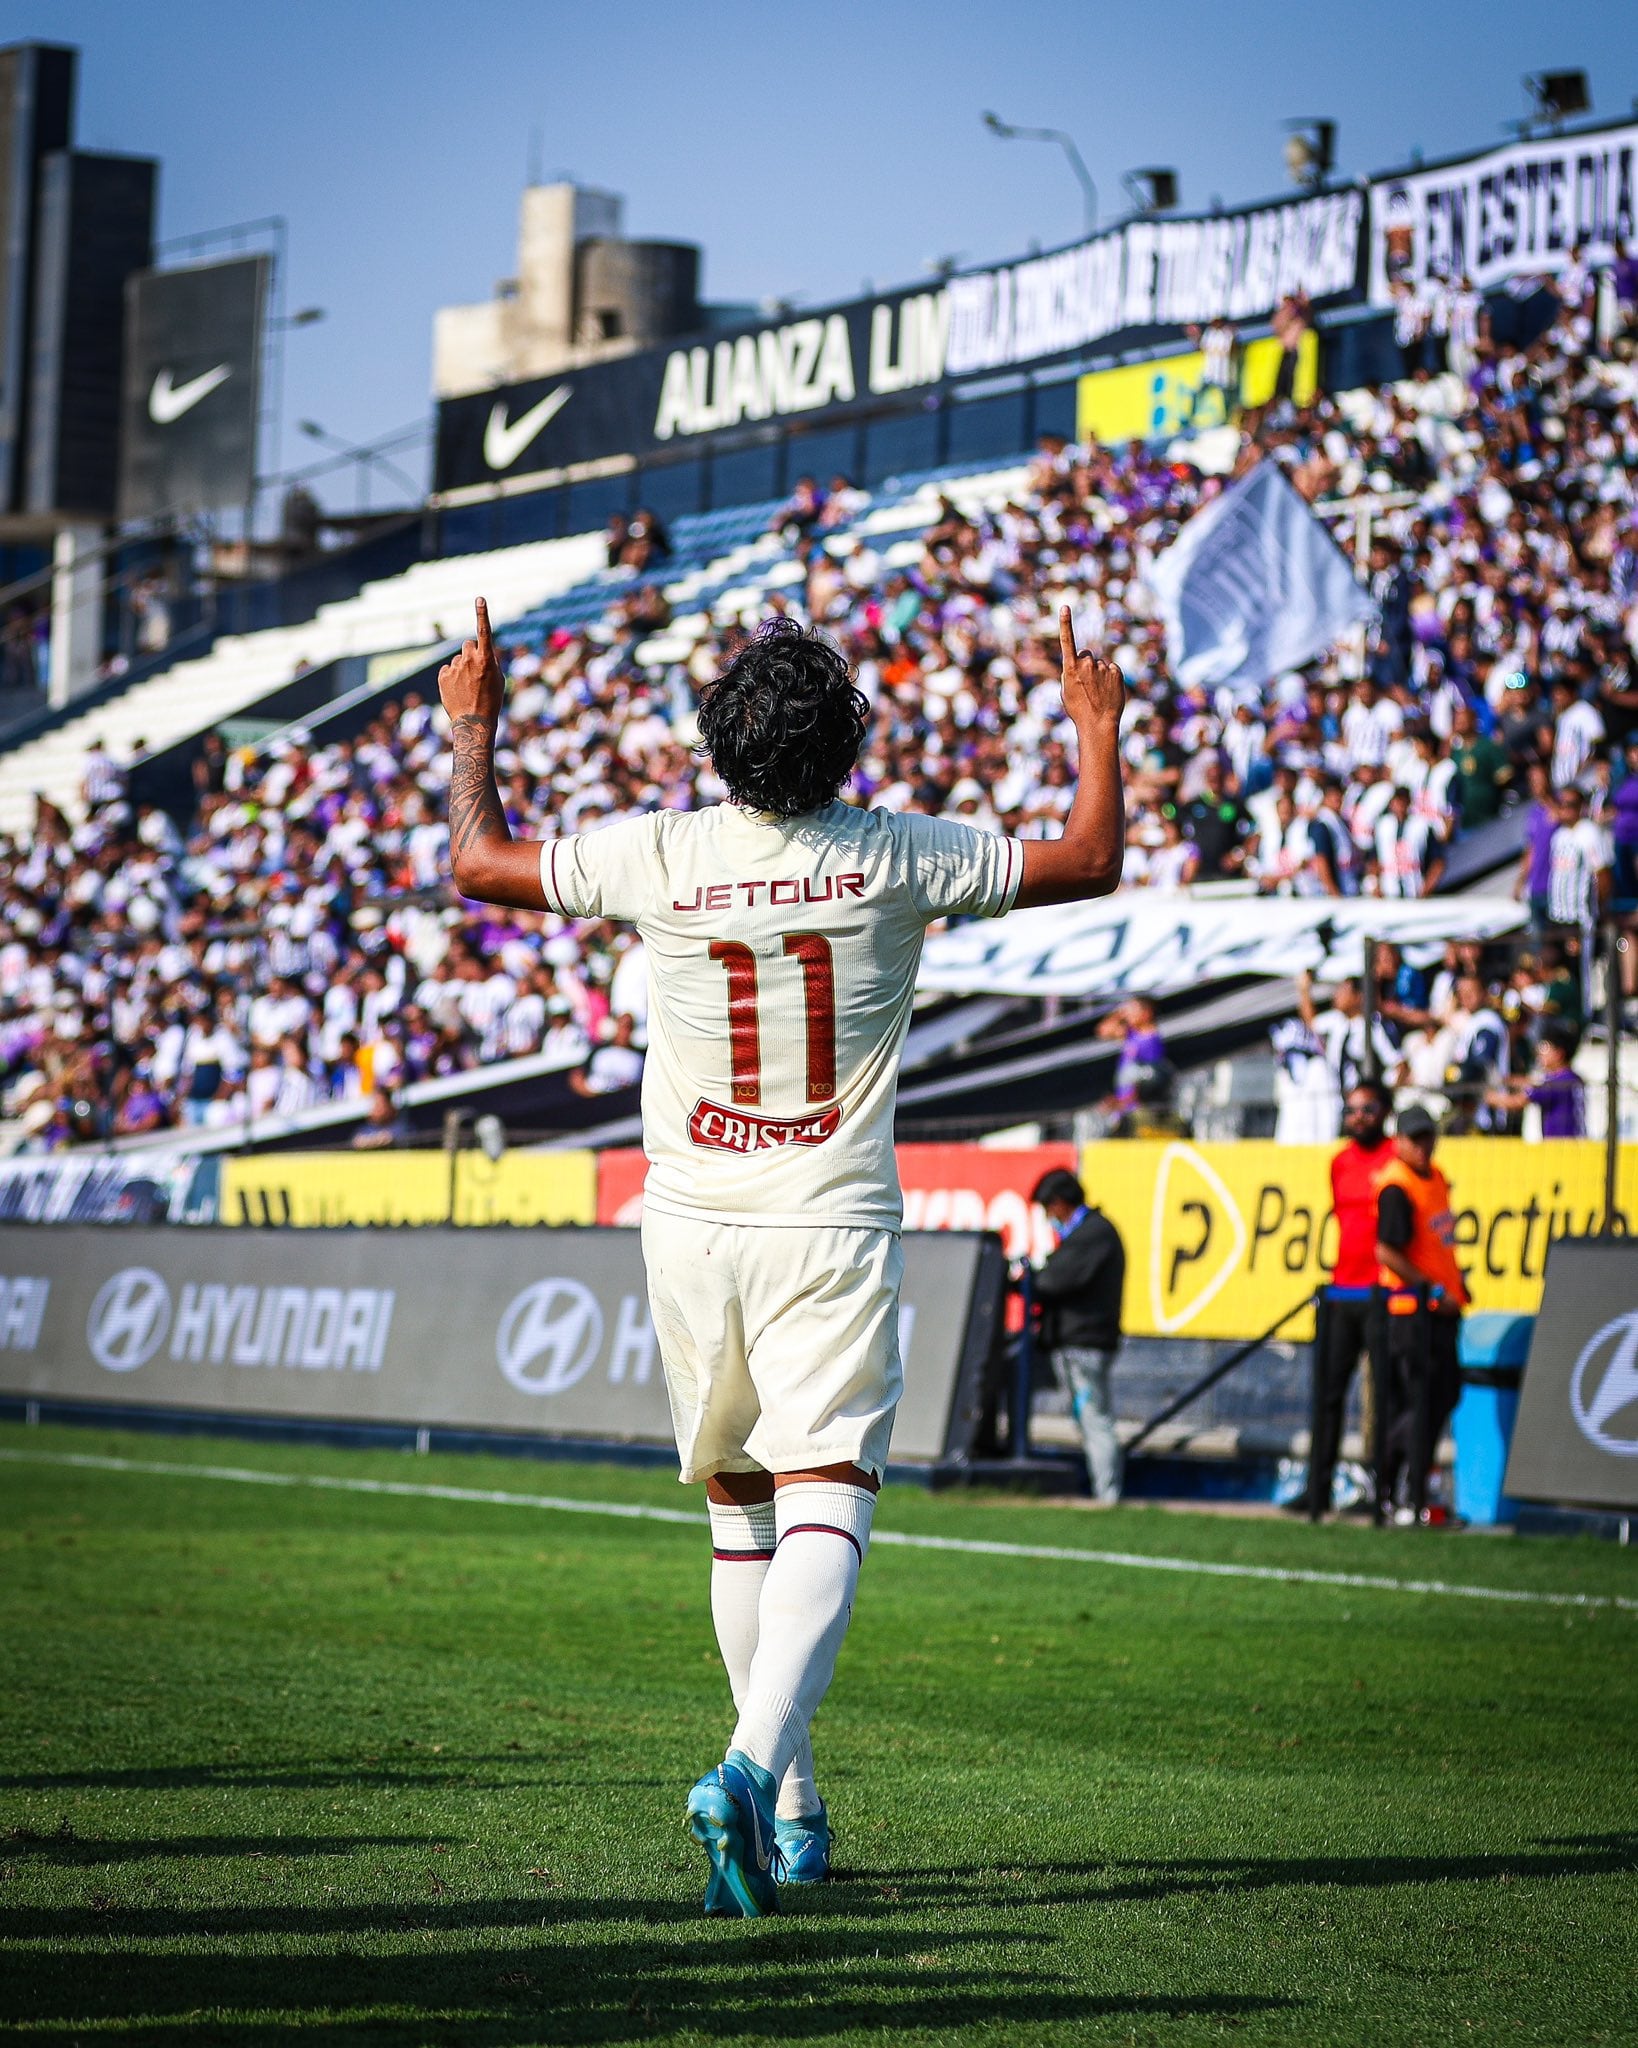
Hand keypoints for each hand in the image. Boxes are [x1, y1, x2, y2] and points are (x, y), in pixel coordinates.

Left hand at [438, 598, 503, 726]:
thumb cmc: (491, 701)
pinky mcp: (443, 676)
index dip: (482, 613)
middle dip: (471, 653)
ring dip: (462, 668)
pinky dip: (452, 677)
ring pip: (458, 659)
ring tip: (468, 687)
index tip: (479, 598)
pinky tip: (458, 690)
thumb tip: (482, 651)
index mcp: (486, 659)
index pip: (484, 631)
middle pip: (468, 645)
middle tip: (476, 672)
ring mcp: (454, 667)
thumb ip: (490, 661)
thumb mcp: (498, 679)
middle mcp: (469, 660)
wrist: (474, 723)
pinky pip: (447, 669)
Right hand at [1058, 606, 1123, 727]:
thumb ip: (1070, 673)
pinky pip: (1112, 669)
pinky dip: (1110, 678)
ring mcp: (1103, 667)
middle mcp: (1087, 663)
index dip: (1065, 623)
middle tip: (1086, 685)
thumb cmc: (1078, 710)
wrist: (1098, 724)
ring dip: (1099, 674)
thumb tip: (1078, 664)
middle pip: (1086, 656)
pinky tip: (1108, 691)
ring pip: (1100, 665)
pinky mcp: (1117, 672)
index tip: (1065, 607)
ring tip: (1098, 693)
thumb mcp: (1066, 691)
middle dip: (1086, 665)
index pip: (1067, 640)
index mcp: (1071, 668)